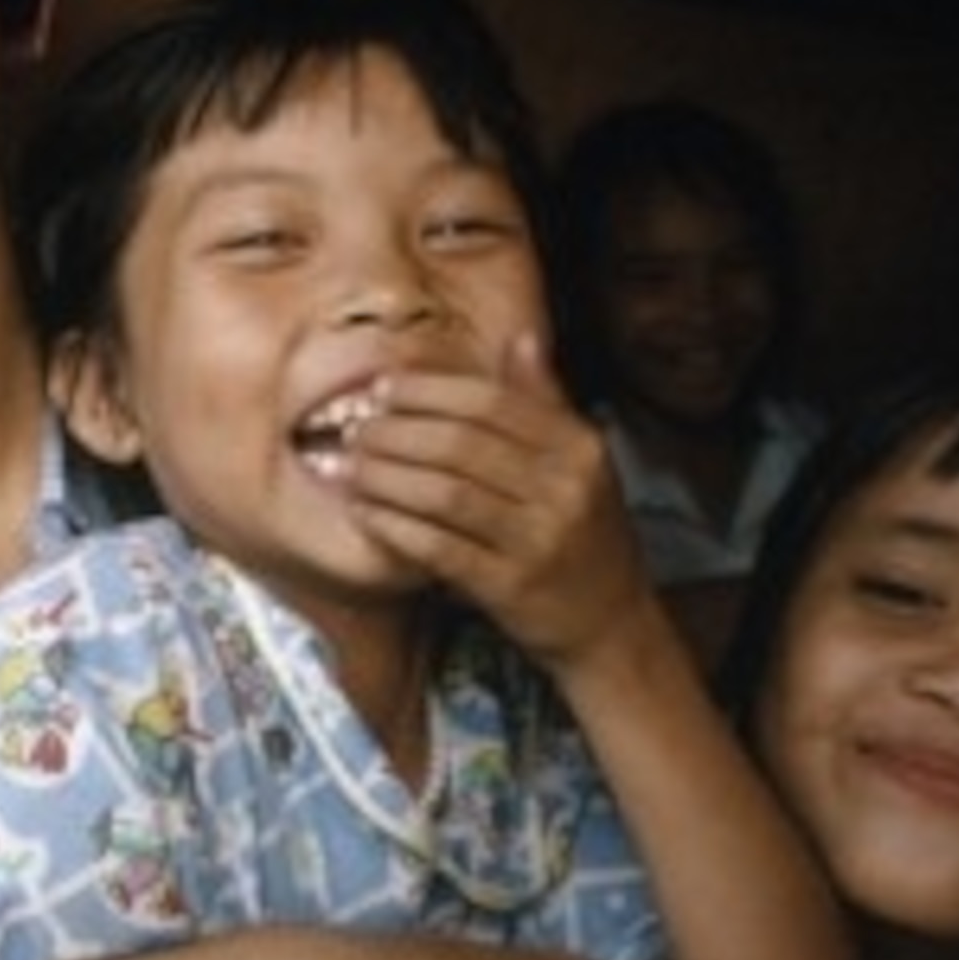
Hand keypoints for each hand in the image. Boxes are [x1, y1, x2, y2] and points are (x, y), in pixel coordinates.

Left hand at [340, 332, 654, 670]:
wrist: (610, 623)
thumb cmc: (583, 534)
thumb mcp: (580, 463)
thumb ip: (546, 401)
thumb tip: (522, 337)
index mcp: (577, 448)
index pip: (490, 402)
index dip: (428, 391)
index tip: (383, 389)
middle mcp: (565, 489)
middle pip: (460, 444)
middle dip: (395, 431)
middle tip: (355, 428)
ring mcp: (539, 540)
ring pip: (443, 493)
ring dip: (384, 476)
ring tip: (348, 466)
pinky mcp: (511, 587)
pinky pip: (438, 548)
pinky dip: (394, 526)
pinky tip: (364, 513)